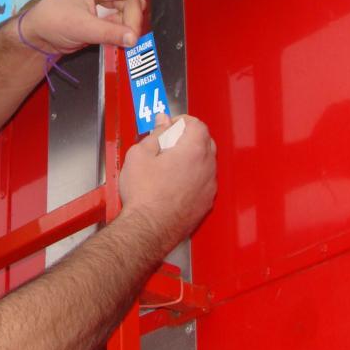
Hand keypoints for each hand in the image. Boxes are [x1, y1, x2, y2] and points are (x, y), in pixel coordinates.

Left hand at [19, 0, 144, 53]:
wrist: (39, 39)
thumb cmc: (53, 22)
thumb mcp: (81, 26)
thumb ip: (109, 32)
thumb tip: (134, 39)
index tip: (111, 2)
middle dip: (132, 15)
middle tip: (131, 37)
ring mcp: (106, 2)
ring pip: (130, 9)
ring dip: (130, 25)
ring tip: (126, 41)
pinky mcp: (106, 17)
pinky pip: (123, 22)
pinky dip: (124, 33)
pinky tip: (121, 43)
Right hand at [118, 114, 216, 250]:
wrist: (148, 229)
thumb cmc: (144, 194)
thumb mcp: (140, 154)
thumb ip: (156, 133)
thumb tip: (163, 123)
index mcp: (193, 150)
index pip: (197, 124)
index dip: (182, 120)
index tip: (169, 124)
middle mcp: (207, 168)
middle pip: (206, 141)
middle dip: (188, 137)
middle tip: (168, 141)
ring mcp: (209, 187)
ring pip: (206, 163)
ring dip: (192, 158)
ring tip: (168, 164)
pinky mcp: (205, 203)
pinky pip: (204, 182)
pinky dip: (193, 177)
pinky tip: (173, 183)